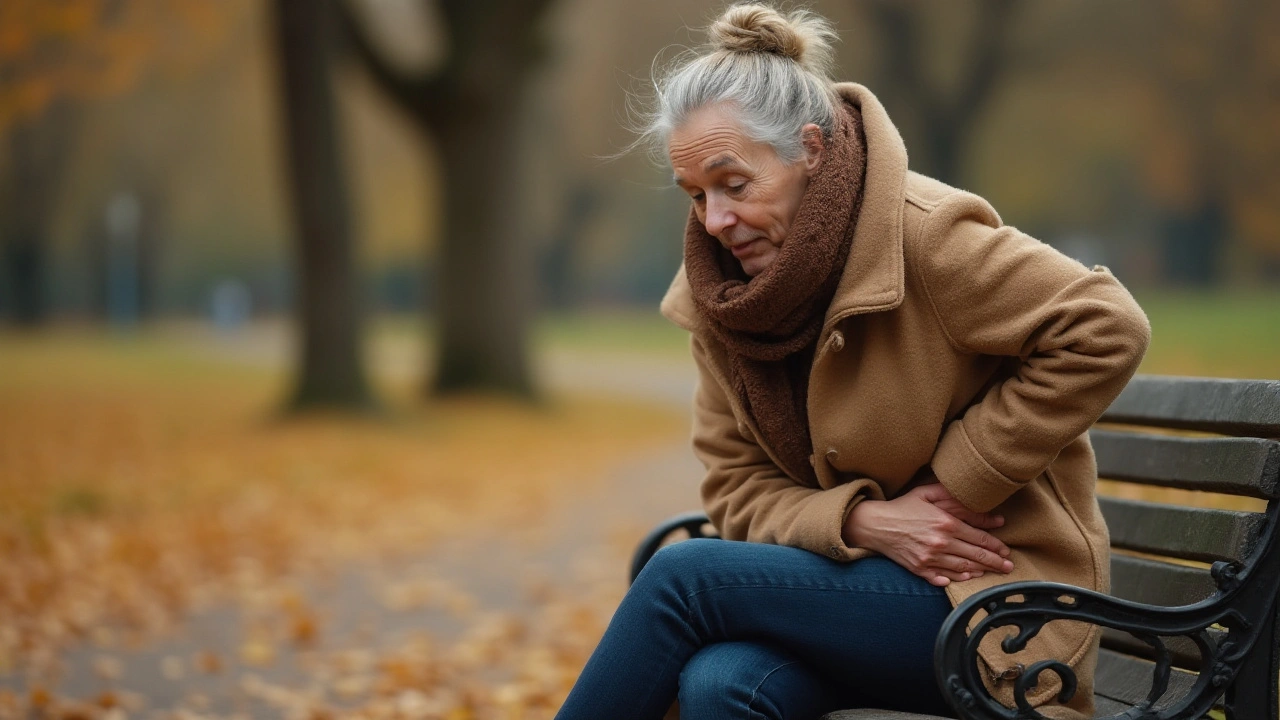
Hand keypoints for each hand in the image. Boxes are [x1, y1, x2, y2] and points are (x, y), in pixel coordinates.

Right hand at [842, 483, 1012, 586]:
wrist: (875, 524)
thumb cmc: (904, 506)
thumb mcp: (928, 494)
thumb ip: (956, 499)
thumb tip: (986, 509)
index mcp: (946, 524)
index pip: (979, 538)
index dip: (996, 545)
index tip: (1006, 550)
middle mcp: (941, 543)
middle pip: (976, 556)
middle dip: (995, 562)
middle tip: (1009, 567)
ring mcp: (930, 559)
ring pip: (963, 568)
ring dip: (980, 571)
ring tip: (992, 573)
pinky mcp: (920, 569)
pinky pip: (944, 577)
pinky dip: (957, 579)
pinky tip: (967, 577)